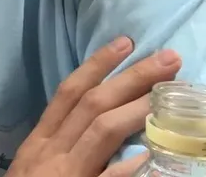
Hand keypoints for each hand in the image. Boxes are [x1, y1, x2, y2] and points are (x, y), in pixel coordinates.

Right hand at [8, 37, 181, 176]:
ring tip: (169, 91)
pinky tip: (154, 154)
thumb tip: (102, 126)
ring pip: (101, 131)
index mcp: (39, 143)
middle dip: (131, 78)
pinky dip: (129, 167)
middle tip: (168, 58)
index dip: (97, 65)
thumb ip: (63, 146)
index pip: (68, 94)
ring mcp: (65, 174)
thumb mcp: (36, 169)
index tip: (126, 43)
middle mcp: (50, 152)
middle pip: (92, 105)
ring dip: (138, 107)